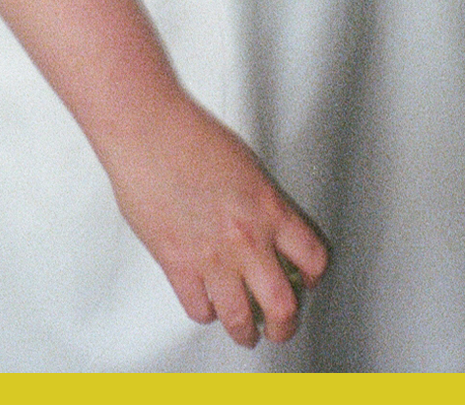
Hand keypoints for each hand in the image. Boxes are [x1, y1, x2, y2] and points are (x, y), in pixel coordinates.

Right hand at [105, 94, 329, 349]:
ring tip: (246, 332)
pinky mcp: (177, 265)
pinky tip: (208, 306)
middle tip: (281, 327)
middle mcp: (247, 239)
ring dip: (246, 331)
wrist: (151, 132)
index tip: (308, 281)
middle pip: (282, 305)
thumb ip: (259, 202)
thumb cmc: (192, 136)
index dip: (314, 275)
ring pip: (240, 319)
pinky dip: (206, 313)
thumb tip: (264, 227)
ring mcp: (212, 257)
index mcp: (269, 208)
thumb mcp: (246, 165)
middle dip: (285, 325)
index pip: (312, 256)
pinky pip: (199, 309)